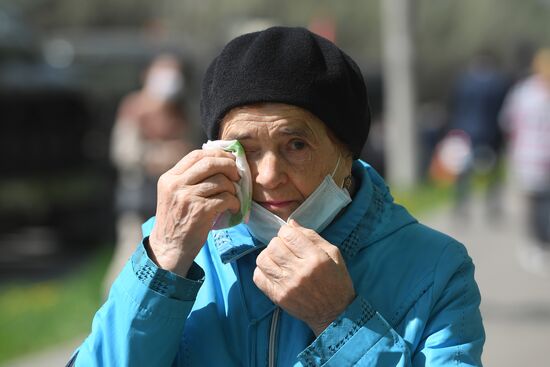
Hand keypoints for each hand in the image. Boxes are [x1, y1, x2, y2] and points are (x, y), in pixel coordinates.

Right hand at [149, 149, 239, 276]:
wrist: (169, 248)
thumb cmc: (177, 221)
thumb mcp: (175, 195)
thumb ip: (189, 179)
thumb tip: (220, 162)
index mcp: (170, 178)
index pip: (196, 155)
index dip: (217, 154)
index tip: (230, 159)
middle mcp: (176, 184)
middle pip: (210, 162)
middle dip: (229, 165)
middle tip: (238, 175)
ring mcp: (187, 197)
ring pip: (220, 180)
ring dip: (232, 188)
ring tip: (233, 196)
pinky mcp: (200, 211)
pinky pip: (225, 198)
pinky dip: (234, 202)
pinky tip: (234, 208)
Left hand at [253, 220, 355, 335]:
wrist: (335, 313)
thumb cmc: (337, 281)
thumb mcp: (333, 254)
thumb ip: (312, 236)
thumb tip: (291, 223)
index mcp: (315, 258)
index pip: (288, 234)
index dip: (287, 232)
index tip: (291, 237)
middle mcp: (299, 271)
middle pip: (274, 245)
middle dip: (278, 243)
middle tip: (285, 249)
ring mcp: (287, 285)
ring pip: (263, 260)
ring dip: (268, 255)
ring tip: (278, 259)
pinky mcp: (278, 297)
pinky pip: (258, 277)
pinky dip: (262, 271)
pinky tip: (273, 271)